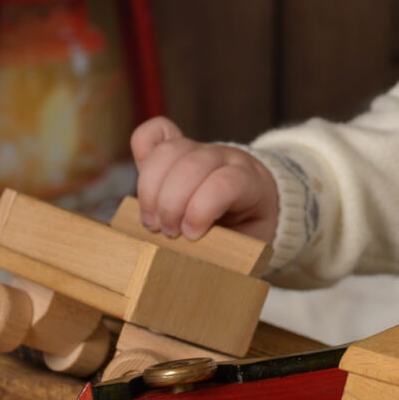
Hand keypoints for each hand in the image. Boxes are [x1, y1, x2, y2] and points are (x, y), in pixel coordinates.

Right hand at [130, 116, 281, 245]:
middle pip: (192, 165)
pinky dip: (141, 151)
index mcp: (251, 182)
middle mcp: (225, 157)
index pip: (226, 183)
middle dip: (171, 204)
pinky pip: (154, 133)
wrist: (257, 202)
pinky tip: (142, 185)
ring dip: (150, 191)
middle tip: (168, 234)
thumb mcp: (249, 244)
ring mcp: (199, 148)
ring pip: (168, 152)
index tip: (191, 236)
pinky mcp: (177, 146)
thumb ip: (228, 249)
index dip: (203, 209)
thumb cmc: (249, 229)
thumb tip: (201, 266)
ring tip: (152, 223)